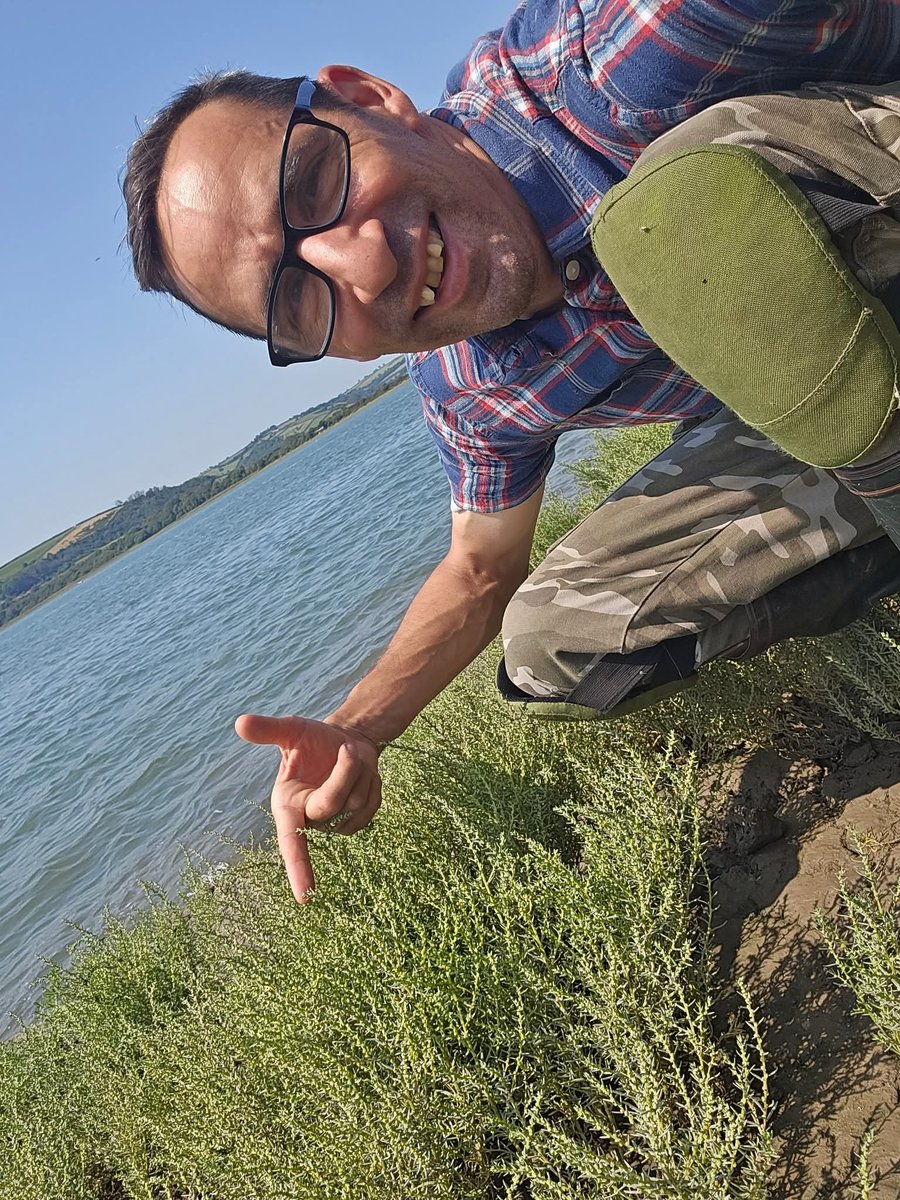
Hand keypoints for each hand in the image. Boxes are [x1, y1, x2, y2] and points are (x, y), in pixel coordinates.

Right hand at [234, 714, 381, 902]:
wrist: (343, 741)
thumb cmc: (312, 739)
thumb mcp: (290, 729)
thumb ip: (267, 730)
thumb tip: (240, 723)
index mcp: (287, 806)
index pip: (291, 843)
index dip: (298, 869)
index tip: (306, 898)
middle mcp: (310, 821)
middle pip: (334, 805)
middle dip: (344, 773)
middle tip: (346, 747)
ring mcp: (337, 824)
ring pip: (357, 804)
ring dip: (360, 774)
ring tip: (349, 758)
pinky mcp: (358, 821)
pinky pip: (373, 805)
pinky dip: (372, 783)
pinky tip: (362, 773)